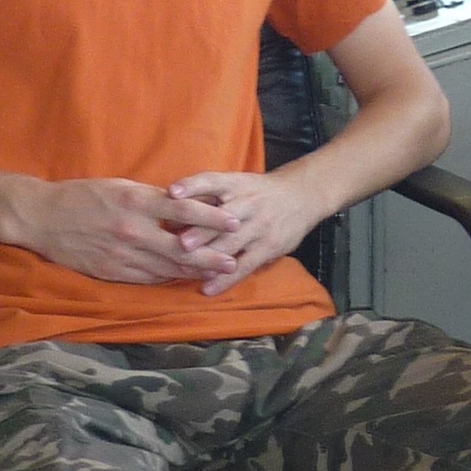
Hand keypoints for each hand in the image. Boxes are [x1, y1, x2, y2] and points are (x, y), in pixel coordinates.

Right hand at [14, 176, 241, 284]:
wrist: (42, 218)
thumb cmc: (81, 196)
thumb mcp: (119, 186)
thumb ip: (150, 198)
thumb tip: (181, 205)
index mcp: (136, 201)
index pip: (184, 209)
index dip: (213, 217)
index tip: (235, 220)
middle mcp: (133, 230)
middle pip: (181, 248)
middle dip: (211, 256)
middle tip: (234, 260)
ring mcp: (123, 254)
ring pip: (167, 267)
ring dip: (194, 272)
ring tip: (217, 274)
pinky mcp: (113, 272)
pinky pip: (147, 278)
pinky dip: (167, 278)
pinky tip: (183, 279)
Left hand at [166, 168, 319, 295]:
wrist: (301, 195)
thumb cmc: (256, 192)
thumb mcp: (237, 184)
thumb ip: (208, 196)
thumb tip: (169, 209)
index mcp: (236, 184)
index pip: (211, 181)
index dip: (192, 186)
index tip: (172, 192)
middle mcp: (248, 203)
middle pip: (221, 217)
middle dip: (201, 231)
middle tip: (180, 242)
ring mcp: (259, 226)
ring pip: (232, 243)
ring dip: (209, 257)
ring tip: (186, 268)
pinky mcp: (269, 247)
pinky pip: (245, 265)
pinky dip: (225, 279)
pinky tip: (207, 289)